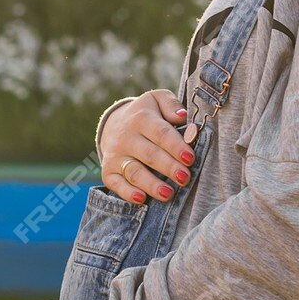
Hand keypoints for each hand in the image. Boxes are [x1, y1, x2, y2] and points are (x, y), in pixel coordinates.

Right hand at [100, 89, 196, 205]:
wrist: (114, 123)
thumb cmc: (147, 114)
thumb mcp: (158, 100)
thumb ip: (171, 105)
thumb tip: (182, 116)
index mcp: (141, 118)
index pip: (161, 133)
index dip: (176, 146)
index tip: (190, 158)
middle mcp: (126, 137)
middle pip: (149, 154)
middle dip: (168, 167)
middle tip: (185, 178)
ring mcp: (116, 155)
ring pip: (134, 172)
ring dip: (151, 184)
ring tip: (168, 194)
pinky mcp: (108, 171)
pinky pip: (116, 184)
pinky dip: (127, 193)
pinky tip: (141, 199)